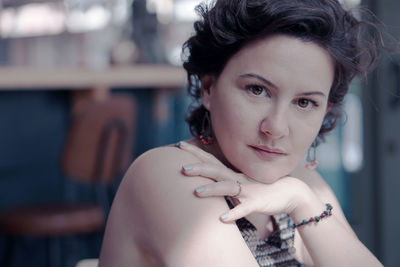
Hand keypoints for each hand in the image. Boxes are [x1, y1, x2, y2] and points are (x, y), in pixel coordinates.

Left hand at [177, 141, 313, 222]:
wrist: (290, 193)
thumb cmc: (262, 189)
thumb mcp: (242, 184)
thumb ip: (226, 182)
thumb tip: (209, 181)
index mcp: (233, 174)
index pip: (211, 160)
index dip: (196, 152)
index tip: (180, 144)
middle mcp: (238, 179)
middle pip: (216, 170)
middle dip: (198, 168)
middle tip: (181, 168)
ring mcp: (247, 190)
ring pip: (227, 188)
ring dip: (211, 189)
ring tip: (196, 192)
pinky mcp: (256, 203)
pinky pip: (243, 208)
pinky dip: (233, 213)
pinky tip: (221, 218)